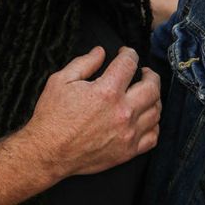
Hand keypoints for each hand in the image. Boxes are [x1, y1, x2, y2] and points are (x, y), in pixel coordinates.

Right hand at [25, 47, 160, 177]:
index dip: (129, 53)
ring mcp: (128, 133)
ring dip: (154, 98)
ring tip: (146, 94)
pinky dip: (153, 125)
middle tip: (144, 72)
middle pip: (152, 87)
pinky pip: (153, 136)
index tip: (126, 53)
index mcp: (106, 91)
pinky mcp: (128, 151)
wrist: (48, 152)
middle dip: (150, 74)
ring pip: (156, 111)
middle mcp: (122, 112)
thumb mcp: (60, 81)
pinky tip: (145, 118)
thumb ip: (84, 63)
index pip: (129, 64)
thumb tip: (100, 52)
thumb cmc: (52, 117)